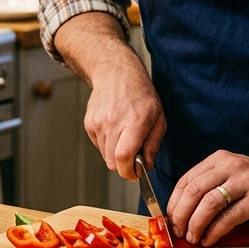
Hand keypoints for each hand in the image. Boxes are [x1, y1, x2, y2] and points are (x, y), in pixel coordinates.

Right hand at [82, 62, 165, 177]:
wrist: (116, 73)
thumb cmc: (141, 95)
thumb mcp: (159, 118)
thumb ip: (153, 145)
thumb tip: (146, 166)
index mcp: (135, 121)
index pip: (124, 156)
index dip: (128, 171)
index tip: (134, 173)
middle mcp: (114, 122)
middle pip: (112, 161)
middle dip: (123, 165)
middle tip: (133, 156)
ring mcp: (99, 122)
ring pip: (105, 155)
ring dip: (115, 152)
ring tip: (124, 135)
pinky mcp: (89, 123)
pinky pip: (98, 145)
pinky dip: (107, 143)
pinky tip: (114, 128)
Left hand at [166, 152, 248, 244]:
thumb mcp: (231, 177)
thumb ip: (210, 188)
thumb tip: (182, 215)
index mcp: (219, 159)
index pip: (186, 180)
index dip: (173, 203)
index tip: (169, 221)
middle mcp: (230, 166)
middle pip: (193, 191)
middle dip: (180, 215)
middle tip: (177, 232)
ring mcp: (245, 181)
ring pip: (209, 203)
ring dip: (196, 224)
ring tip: (192, 238)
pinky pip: (229, 217)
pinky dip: (215, 231)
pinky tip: (209, 239)